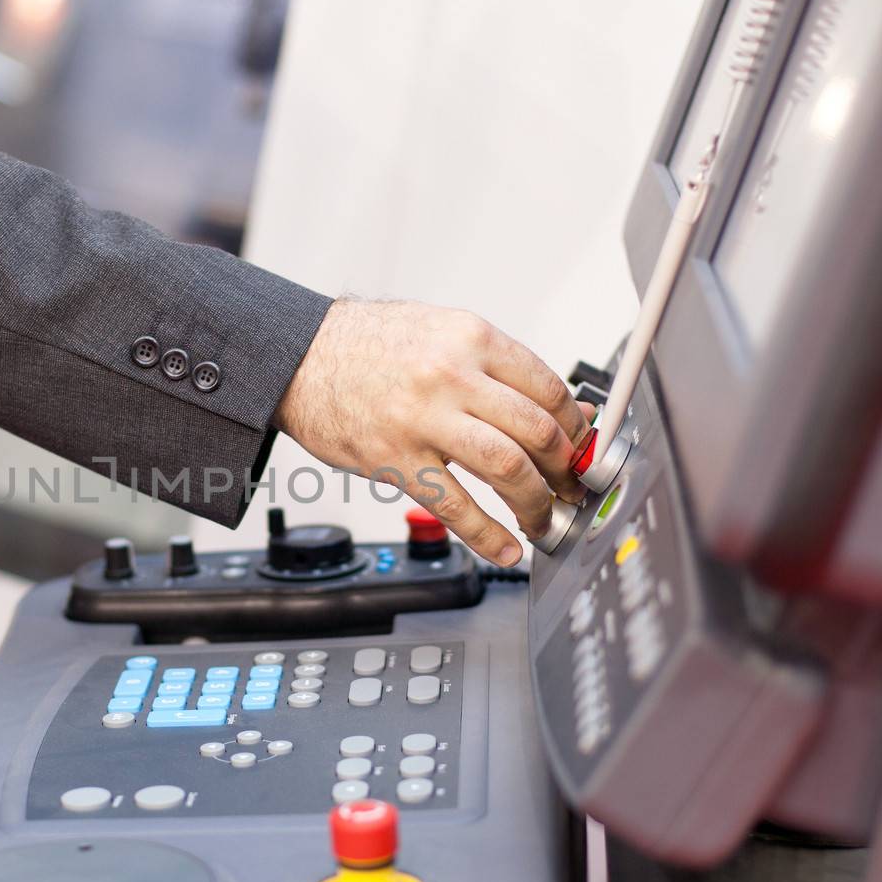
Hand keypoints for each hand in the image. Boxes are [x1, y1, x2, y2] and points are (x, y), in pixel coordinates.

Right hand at [275, 297, 591, 565]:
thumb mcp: (442, 333)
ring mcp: (423, 419)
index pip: (549, 389)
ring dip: (536, 503)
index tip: (581, 449)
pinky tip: (506, 548)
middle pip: (537, 431)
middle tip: (569, 487)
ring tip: (542, 519)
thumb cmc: (368, 346)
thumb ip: (497, 369)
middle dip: (565, 469)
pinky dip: (490, 535)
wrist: (300, 356)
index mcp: (471, 338)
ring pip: (508, 468)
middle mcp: (452, 375)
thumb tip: (560, 411)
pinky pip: (456, 506)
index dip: (576, 428)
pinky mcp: (396, 460)